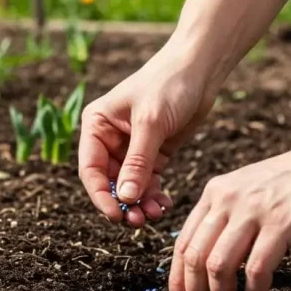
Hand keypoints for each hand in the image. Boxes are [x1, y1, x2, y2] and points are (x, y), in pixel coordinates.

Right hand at [78, 44, 216, 226]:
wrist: (200, 69)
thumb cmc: (169, 85)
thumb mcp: (150, 123)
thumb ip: (137, 162)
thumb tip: (126, 198)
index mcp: (97, 126)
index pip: (90, 168)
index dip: (100, 195)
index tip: (116, 215)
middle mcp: (109, 139)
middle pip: (109, 182)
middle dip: (123, 202)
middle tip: (138, 221)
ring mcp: (131, 148)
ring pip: (129, 186)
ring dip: (139, 203)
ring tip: (156, 214)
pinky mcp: (153, 153)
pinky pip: (148, 182)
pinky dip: (153, 195)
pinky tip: (164, 204)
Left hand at [168, 132, 290, 290]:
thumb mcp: (249, 192)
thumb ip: (227, 218)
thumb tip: (208, 263)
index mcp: (214, 193)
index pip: (182, 243)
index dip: (177, 280)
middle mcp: (227, 199)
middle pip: (194, 258)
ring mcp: (254, 210)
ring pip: (219, 266)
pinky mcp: (283, 222)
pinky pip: (257, 269)